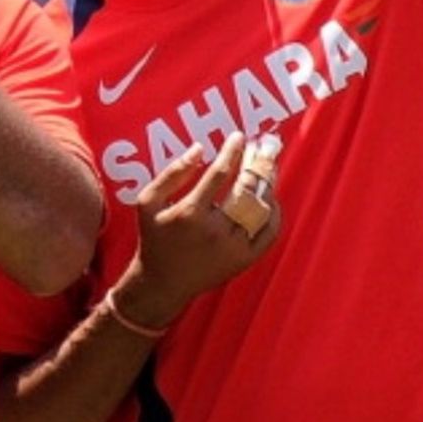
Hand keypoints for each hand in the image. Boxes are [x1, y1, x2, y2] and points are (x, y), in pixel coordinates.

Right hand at [115, 132, 281, 328]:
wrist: (163, 284)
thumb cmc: (154, 238)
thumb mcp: (148, 203)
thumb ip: (172, 174)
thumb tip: (199, 148)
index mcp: (190, 213)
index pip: (219, 173)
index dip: (232, 151)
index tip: (238, 136)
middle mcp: (215, 231)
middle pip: (245, 189)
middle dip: (256, 163)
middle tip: (261, 147)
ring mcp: (233, 247)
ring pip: (260, 209)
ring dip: (267, 184)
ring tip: (268, 166)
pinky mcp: (244, 260)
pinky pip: (269, 233)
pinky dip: (274, 213)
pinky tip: (270, 197)